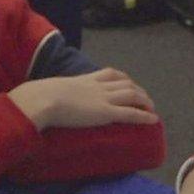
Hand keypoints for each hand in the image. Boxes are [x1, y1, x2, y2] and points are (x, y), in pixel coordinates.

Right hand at [8, 67, 158, 129]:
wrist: (43, 99)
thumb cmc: (40, 96)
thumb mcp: (51, 89)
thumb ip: (55, 92)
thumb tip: (44, 98)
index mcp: (85, 79)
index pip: (110, 73)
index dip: (123, 78)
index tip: (128, 83)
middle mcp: (98, 86)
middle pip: (126, 83)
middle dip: (138, 90)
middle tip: (145, 99)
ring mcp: (103, 98)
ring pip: (132, 95)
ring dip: (145, 101)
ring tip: (152, 109)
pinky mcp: (105, 113)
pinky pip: (130, 113)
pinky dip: (144, 116)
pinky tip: (153, 120)